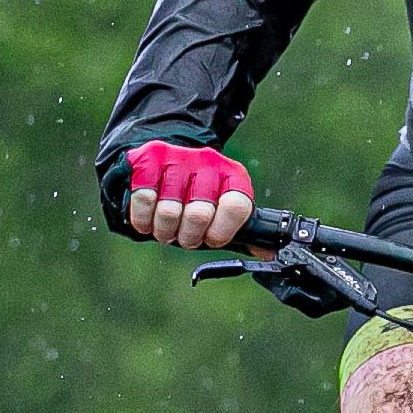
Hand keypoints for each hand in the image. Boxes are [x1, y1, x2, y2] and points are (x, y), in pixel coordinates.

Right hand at [124, 141, 254, 248]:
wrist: (163, 160)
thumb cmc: (195, 195)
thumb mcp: (222, 209)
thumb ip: (242, 232)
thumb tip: (269, 255)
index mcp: (233, 176)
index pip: (236, 206)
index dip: (221, 231)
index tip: (211, 240)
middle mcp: (208, 163)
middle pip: (199, 214)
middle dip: (188, 237)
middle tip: (182, 236)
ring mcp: (178, 157)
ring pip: (169, 210)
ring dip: (164, 231)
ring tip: (165, 228)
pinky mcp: (149, 157)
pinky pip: (144, 198)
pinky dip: (143, 218)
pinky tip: (147, 218)